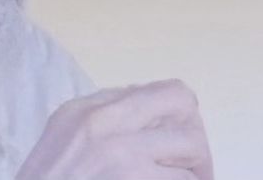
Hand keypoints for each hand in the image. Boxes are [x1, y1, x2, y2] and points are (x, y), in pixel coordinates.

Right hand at [11, 81, 212, 179]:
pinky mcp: (127, 178)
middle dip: (197, 140)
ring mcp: (114, 152)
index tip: (183, 147)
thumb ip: (103, 125)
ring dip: (195, 173)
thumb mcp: (64, 145)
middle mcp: (99, 121)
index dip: (182, 120)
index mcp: (84, 110)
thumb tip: (157, 122)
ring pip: (190, 147)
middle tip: (198, 172)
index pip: (162, 92)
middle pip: (183, 104)